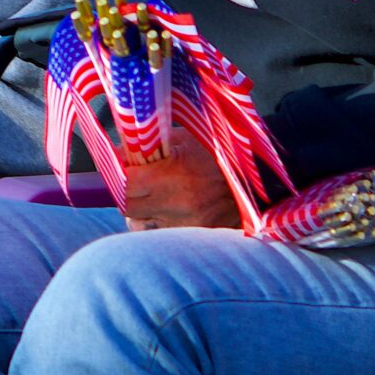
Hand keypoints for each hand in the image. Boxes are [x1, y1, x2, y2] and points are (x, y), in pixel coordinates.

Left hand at [119, 144, 240, 232]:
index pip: (124, 183)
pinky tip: (170, 209)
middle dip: (124, 193)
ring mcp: (186, 223)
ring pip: (141, 224)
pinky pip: (163, 232)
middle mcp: (177, 203)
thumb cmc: (218, 152)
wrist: (257, 178)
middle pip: (127, 207)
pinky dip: (159, 222)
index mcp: (173, 174)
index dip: (116, 174)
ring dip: (140, 211)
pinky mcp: (196, 235)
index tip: (119, 166)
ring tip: (153, 197)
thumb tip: (119, 152)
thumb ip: (151, 145)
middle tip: (132, 182)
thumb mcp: (184, 138)